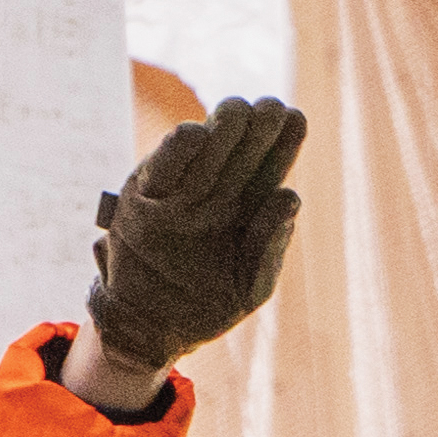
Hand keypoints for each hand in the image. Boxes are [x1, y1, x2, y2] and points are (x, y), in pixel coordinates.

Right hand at [82, 94, 306, 386]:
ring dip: (220, 130)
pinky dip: (174, 152)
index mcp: (246, 208)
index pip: (268, 167)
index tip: (295, 117)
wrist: (149, 329)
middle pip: (239, 152)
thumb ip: (269, 248)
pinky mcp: (142, 201)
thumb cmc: (207, 307)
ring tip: (237, 110)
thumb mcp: (250, 287)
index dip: (284, 142)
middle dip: (257, 127)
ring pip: (203, 153)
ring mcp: (178, 195)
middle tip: (270, 106)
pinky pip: (160, 170)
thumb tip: (289, 196)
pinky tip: (194, 134)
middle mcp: (214, 194)